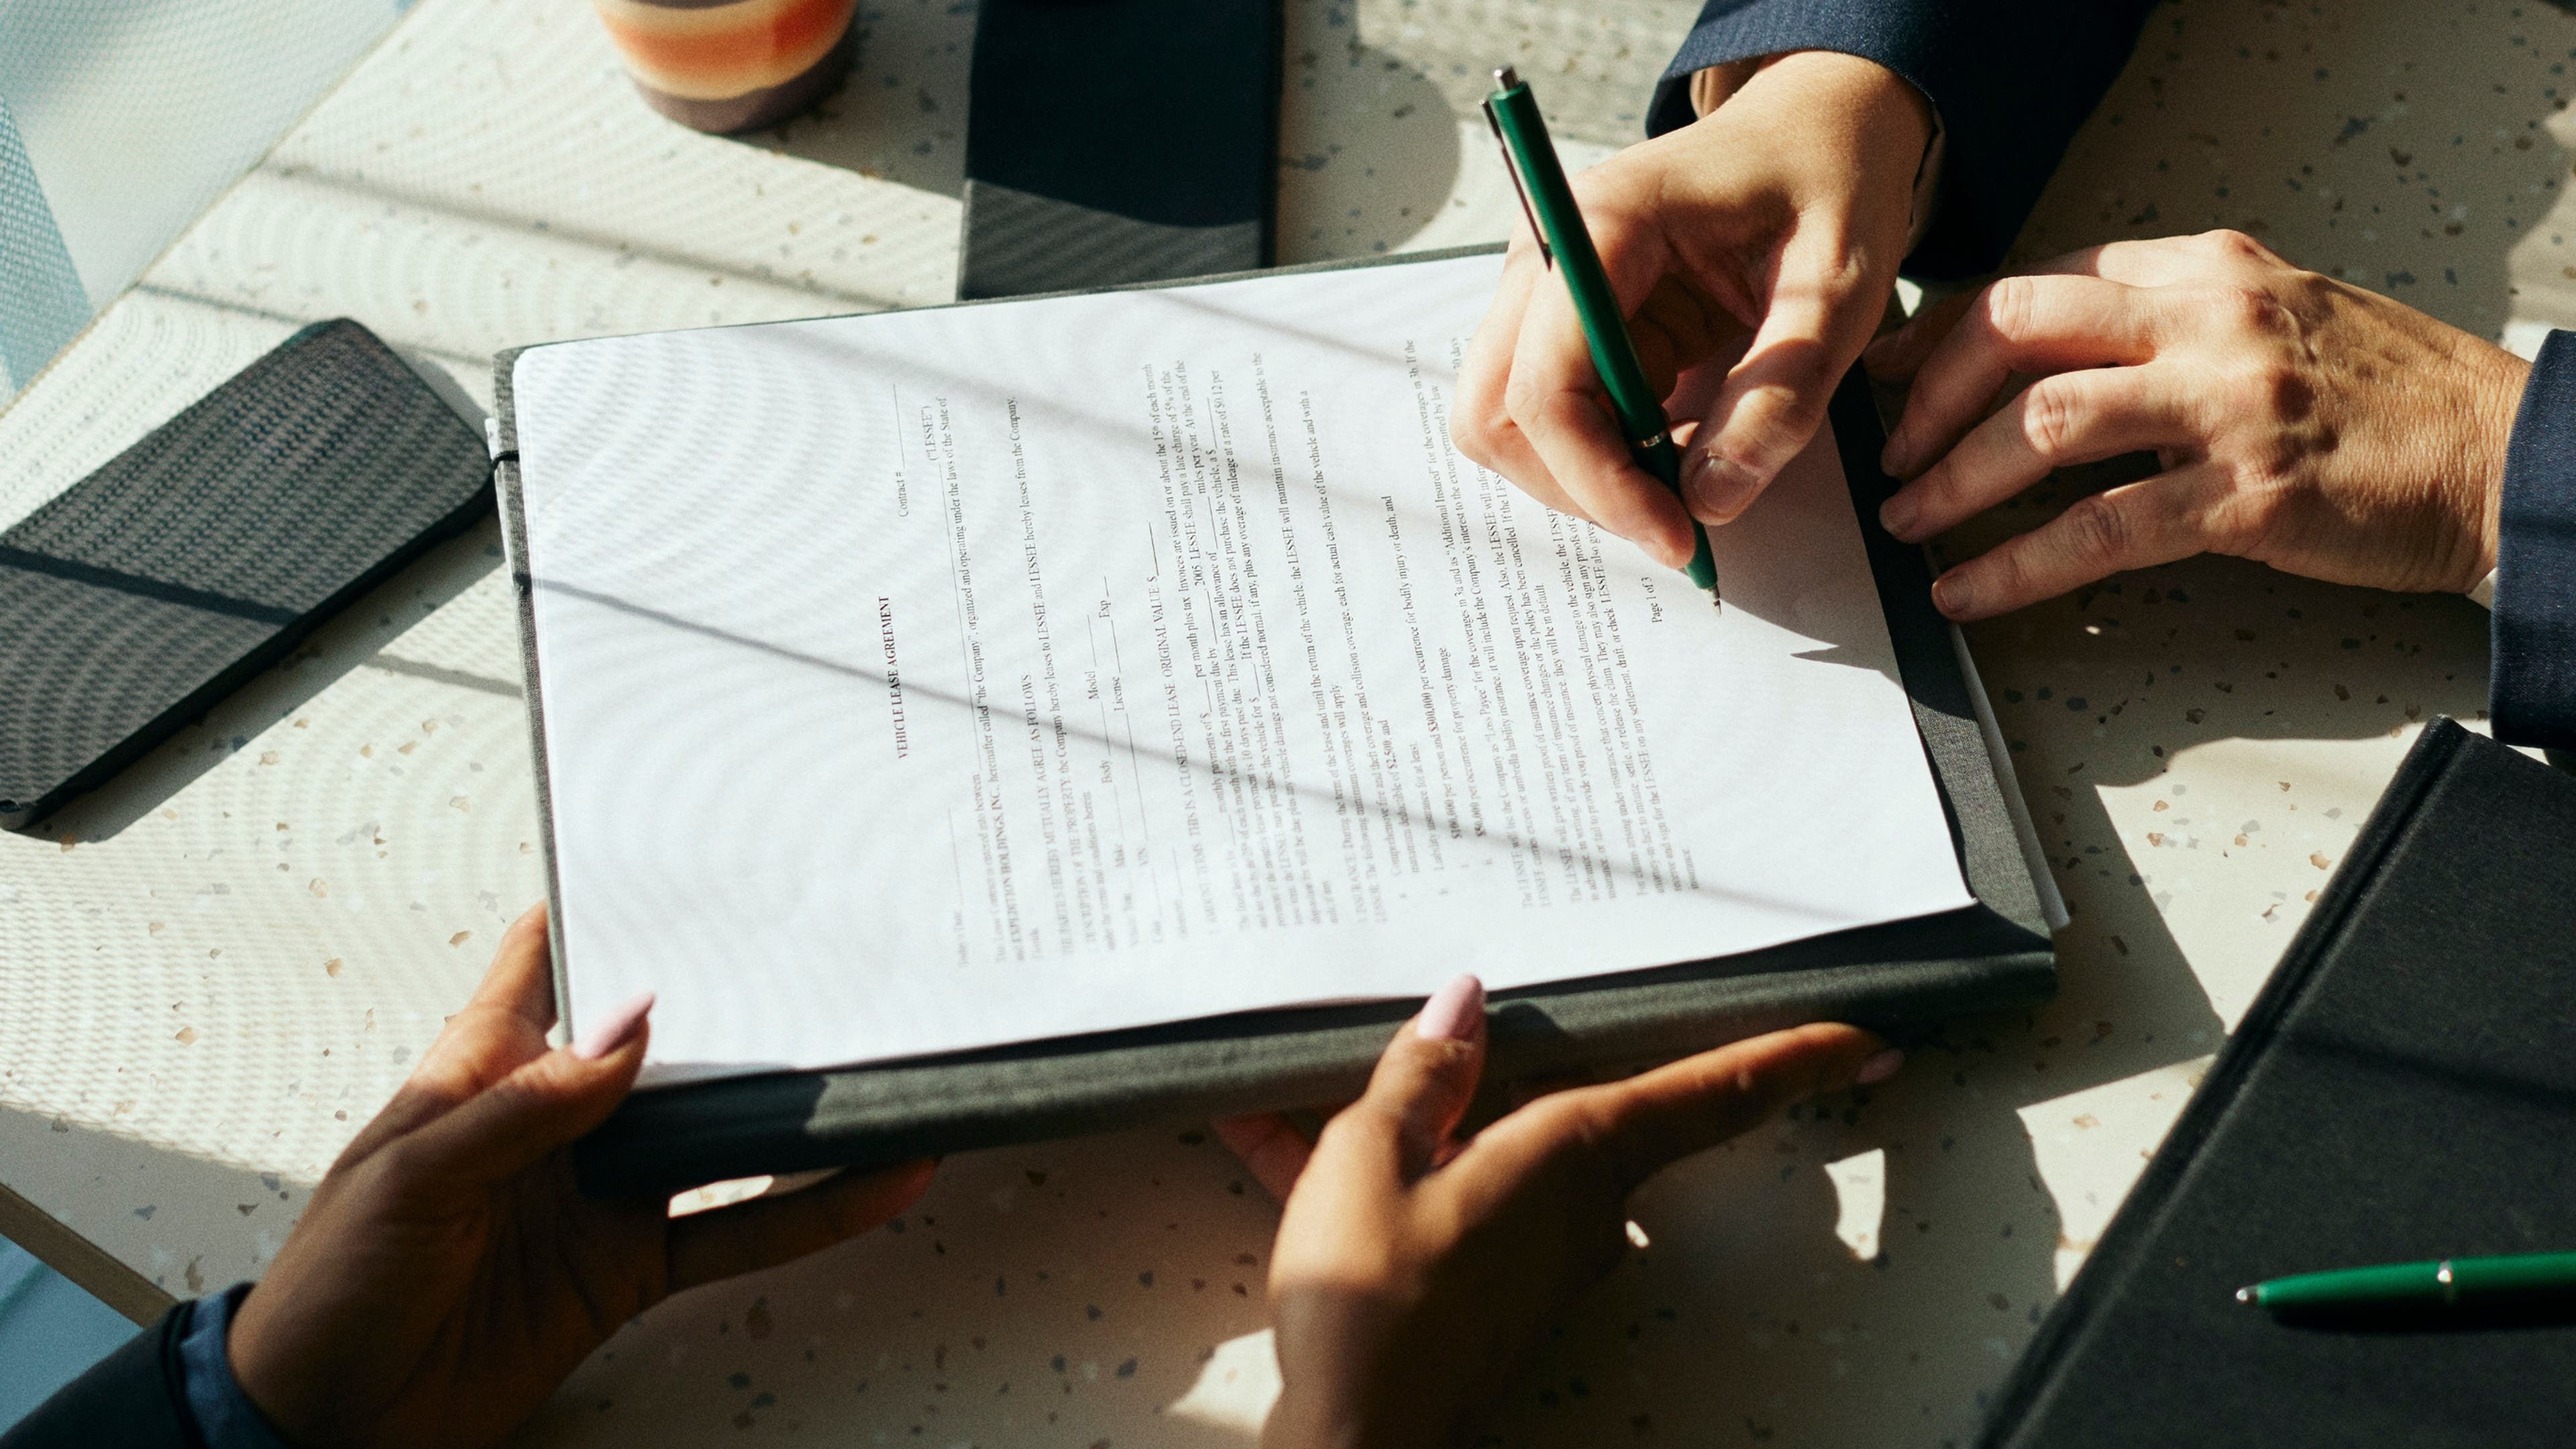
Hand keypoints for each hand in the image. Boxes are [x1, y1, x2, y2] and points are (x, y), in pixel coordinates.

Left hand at [227, 905, 936, 1448]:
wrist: (329, 1427)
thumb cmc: (330, 1293)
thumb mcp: (411, 1179)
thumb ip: (525, 1106)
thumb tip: (626, 1030)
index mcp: (482, 1073)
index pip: (543, 964)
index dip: (599, 908)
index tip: (676, 861)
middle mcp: (554, 1125)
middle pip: (664, 1047)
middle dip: (737, 1004)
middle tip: (822, 961)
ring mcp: (599, 1196)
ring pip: (717, 1138)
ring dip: (790, 1114)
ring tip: (875, 1075)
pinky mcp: (627, 1270)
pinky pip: (734, 1235)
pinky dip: (806, 1215)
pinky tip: (866, 1188)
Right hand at [1218, 977, 1898, 1447]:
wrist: (1352, 1440)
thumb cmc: (1372, 1305)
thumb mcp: (1372, 1156)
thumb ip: (1420, 1074)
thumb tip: (1459, 1005)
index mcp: (1573, 1152)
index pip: (1712, 1093)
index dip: (1793, 1060)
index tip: (1864, 1040)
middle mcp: (1576, 1205)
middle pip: (1592, 1110)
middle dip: (1528, 1068)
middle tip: (1480, 1024)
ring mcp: (1536, 1255)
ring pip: (1501, 1153)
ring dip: (1424, 1121)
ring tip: (1320, 1084)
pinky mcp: (1489, 1291)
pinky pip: (1447, 1200)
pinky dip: (1384, 1171)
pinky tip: (1285, 1140)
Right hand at [1452, 51, 1933, 567]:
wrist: (1816, 130)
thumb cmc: (1828, 182)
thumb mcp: (1839, 287)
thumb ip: (1780, 393)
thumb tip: (1711, 498)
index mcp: (1605, 225)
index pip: (1544, 384)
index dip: (1597, 478)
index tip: (1677, 534)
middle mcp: (1547, 254)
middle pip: (1495, 413)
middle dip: (1578, 486)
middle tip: (1674, 522)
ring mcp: (1545, 291)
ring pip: (1507, 424)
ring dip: (1583, 475)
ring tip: (1679, 482)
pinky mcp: (1565, 323)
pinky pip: (1551, 414)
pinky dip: (1602, 454)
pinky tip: (1672, 447)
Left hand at [1867, 229, 2529, 619]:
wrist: (2503, 455)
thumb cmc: (2384, 399)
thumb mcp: (2274, 317)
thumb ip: (2166, 321)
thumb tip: (2041, 359)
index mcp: (2208, 269)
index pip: (2041, 280)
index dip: (1947, 333)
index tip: (1894, 379)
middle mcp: (2211, 319)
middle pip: (2018, 331)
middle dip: (1930, 398)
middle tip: (1893, 457)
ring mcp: (2229, 406)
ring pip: (2043, 426)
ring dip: (1955, 481)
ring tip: (1912, 524)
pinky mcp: (2246, 498)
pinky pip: (2096, 532)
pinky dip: (2013, 567)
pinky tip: (1968, 592)